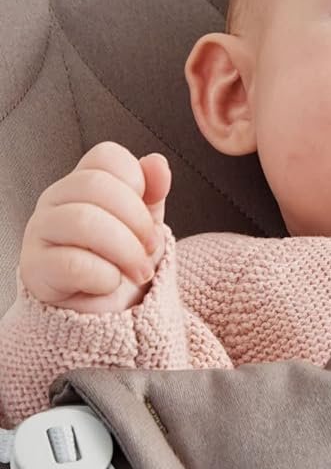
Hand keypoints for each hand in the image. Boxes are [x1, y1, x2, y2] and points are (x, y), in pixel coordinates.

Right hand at [19, 142, 171, 313]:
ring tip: (139, 271)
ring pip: (84, 221)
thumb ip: (153, 191)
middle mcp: (56, 199)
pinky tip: (110, 284)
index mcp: (82, 182)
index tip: (150, 212)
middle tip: (150, 248)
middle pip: (96, 186)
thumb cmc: (119, 261)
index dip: (138, 182)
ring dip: (126, 251)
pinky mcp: (35, 268)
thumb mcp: (144, 223)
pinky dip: (104, 276)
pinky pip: (73, 263)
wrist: (101, 311)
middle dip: (137, 220)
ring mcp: (40, 231)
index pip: (107, 157)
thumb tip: (157, 164)